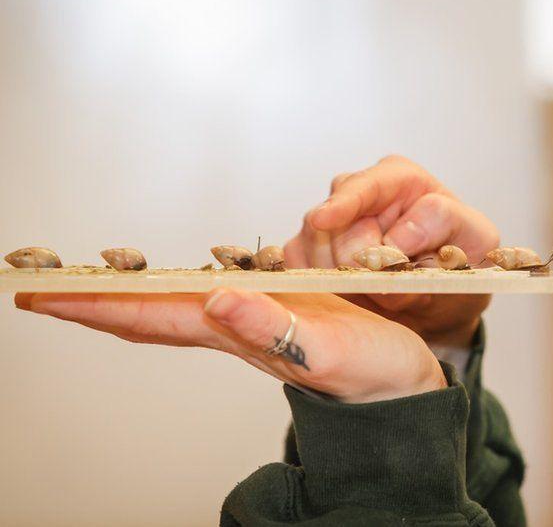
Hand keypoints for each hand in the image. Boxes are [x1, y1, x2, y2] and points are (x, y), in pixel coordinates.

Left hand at [14, 288, 446, 402]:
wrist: (404, 388)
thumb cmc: (375, 376)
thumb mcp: (330, 351)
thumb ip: (276, 329)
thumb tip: (215, 298)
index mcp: (238, 335)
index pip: (147, 317)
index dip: (92, 306)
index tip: (38, 293)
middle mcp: (234, 326)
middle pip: (147, 309)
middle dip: (94, 295)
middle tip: (40, 279)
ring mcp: (254, 317)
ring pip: (175, 300)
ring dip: (130, 287)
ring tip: (93, 274)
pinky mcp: (279, 306)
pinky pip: (213, 288)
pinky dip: (181, 280)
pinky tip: (179, 274)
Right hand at [283, 156, 498, 347]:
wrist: (443, 303)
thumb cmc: (461, 261)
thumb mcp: (475, 239)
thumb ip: (443, 224)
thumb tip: (396, 237)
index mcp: (398, 178)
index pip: (364, 185)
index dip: (345, 205)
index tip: (325, 220)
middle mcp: (358, 193)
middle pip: (332, 222)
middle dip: (354, 260)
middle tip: (385, 286)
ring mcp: (329, 223)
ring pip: (310, 247)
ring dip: (340, 278)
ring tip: (378, 294)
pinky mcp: (310, 253)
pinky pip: (296, 267)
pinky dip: (318, 286)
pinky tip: (350, 298)